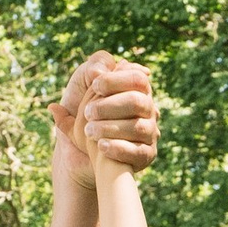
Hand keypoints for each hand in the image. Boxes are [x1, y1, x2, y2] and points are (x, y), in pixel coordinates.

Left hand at [52, 54, 156, 175]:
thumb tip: (98, 72)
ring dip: (109, 127)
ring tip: (89, 131)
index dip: (115, 80)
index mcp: (136, 90)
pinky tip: (101, 145)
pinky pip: (138, 152)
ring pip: (138, 127)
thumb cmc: (83, 115)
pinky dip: (118, 148)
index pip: (137, 78)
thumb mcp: (80, 88)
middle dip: (108, 105)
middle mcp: (147, 110)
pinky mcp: (146, 156)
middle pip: (137, 101)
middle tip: (87, 113)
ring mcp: (149, 133)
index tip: (94, 86)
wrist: (78, 154)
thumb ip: (90, 70)